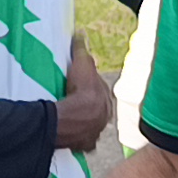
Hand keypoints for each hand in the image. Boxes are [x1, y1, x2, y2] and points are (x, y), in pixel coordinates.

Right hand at [54, 35, 110, 152]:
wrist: (74, 118)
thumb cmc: (81, 90)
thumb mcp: (81, 65)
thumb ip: (81, 50)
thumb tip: (80, 33)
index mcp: (106, 99)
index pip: (98, 91)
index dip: (89, 85)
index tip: (79, 83)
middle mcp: (104, 117)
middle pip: (96, 109)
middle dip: (89, 106)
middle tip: (74, 100)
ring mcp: (96, 132)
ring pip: (91, 126)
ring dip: (84, 123)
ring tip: (71, 118)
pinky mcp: (85, 144)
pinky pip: (83, 142)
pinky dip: (79, 140)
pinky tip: (72, 136)